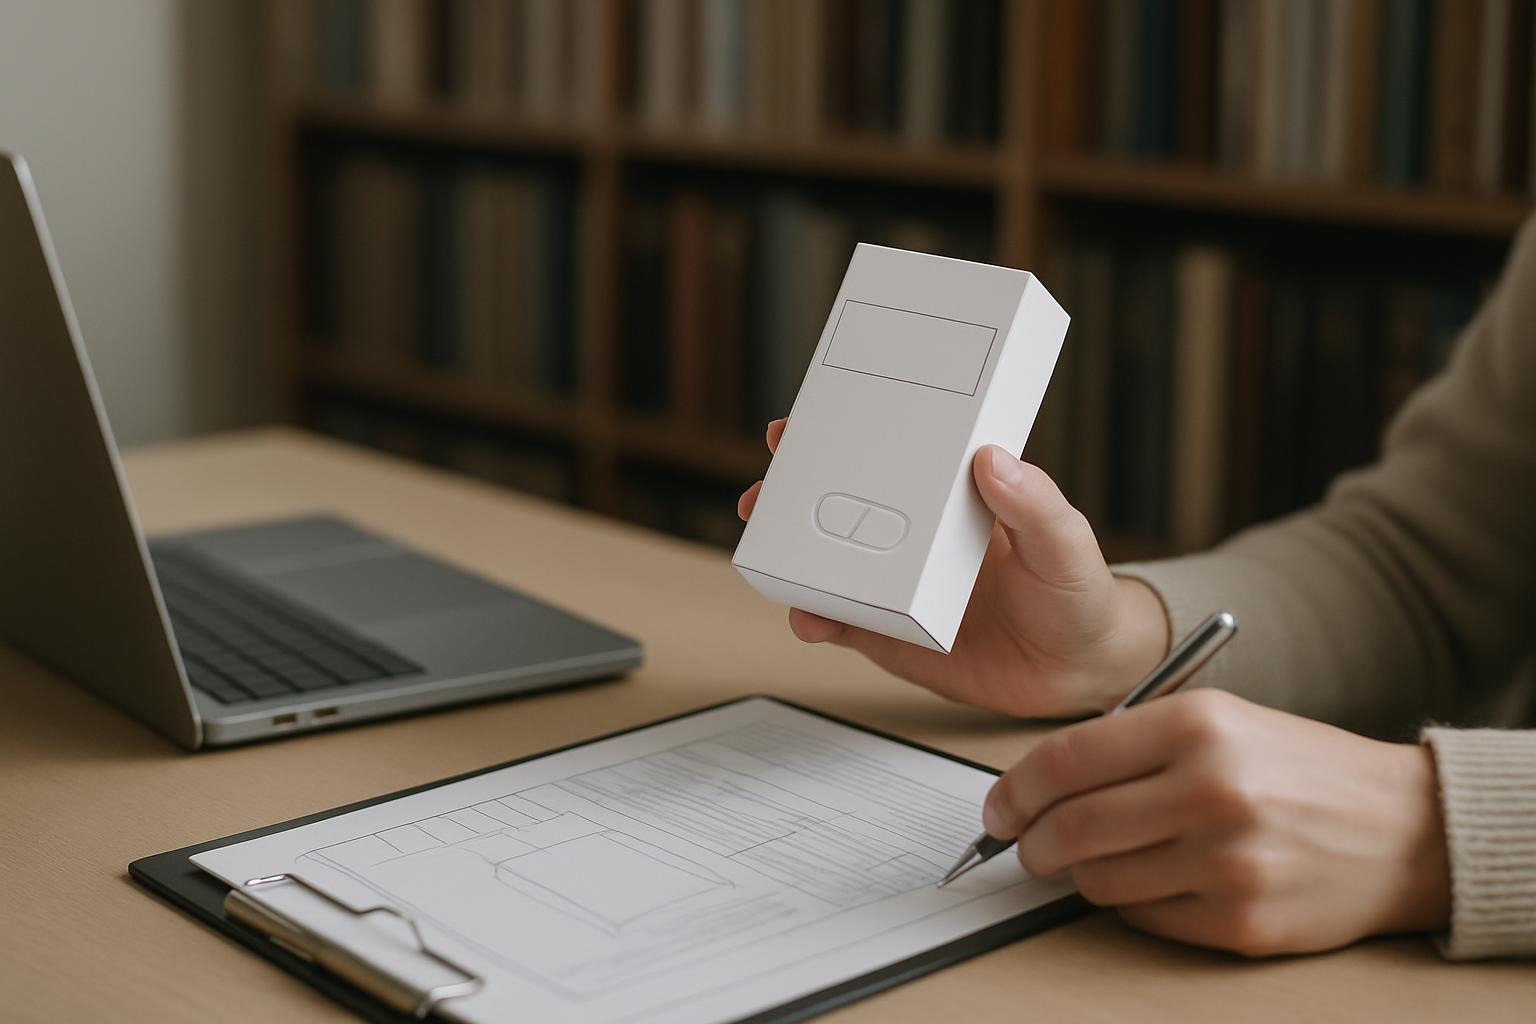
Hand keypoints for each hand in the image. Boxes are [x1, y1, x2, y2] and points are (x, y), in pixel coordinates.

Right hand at [738, 419, 1167, 716]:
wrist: (1080, 671)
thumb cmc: (1078, 592)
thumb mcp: (1066, 541)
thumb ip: (1034, 504)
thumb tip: (995, 458)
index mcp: (949, 498)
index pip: (886, 456)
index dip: (839, 437)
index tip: (802, 425)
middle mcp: (913, 538)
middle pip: (836, 506)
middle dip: (789, 496)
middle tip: (763, 494)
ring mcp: (896, 586)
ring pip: (826, 565)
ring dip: (790, 559)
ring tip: (770, 559)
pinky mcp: (891, 635)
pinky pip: (841, 623)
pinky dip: (816, 619)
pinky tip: (808, 618)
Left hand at [983, 689, 1451, 955]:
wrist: (1403, 829)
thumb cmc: (1296, 769)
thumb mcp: (1218, 720)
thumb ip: (1128, 745)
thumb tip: (1035, 789)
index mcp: (1196, 725)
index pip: (1064, 761)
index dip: (1014, 792)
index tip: (998, 810)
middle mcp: (1210, 789)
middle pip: (1071, 828)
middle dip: (1033, 843)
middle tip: (1028, 846)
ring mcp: (1228, 861)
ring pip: (1099, 881)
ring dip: (1082, 875)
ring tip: (1099, 859)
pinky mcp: (1242, 921)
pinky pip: (1145, 919)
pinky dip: (1133, 904)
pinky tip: (1155, 880)